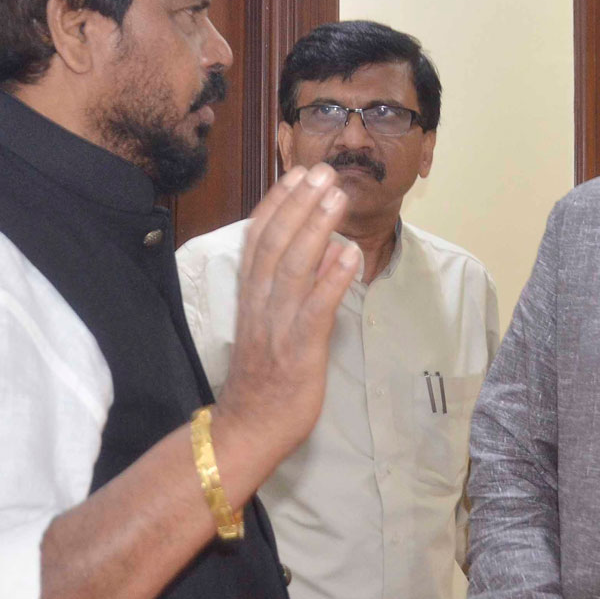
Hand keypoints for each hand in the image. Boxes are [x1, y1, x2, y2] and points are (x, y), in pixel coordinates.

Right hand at [213, 164, 357, 465]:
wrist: (248, 427)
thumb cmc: (264, 377)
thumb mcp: (268, 324)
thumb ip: (290, 288)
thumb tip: (326, 251)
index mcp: (251, 296)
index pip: (259, 238)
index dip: (278, 203)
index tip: (297, 173)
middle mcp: (261, 303)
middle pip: (277, 243)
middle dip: (300, 203)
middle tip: (323, 170)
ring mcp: (278, 325)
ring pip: (293, 267)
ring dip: (316, 228)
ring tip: (337, 196)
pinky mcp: (299, 349)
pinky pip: (316, 308)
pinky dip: (333, 279)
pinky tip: (351, 254)